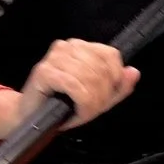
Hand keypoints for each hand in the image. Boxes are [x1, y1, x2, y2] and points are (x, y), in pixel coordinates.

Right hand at [22, 38, 136, 129]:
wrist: (29, 117)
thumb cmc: (62, 106)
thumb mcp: (97, 99)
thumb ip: (118, 87)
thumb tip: (134, 72)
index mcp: (81, 47)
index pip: (111, 55)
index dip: (115, 79)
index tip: (105, 97)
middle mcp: (68, 46)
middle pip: (102, 69)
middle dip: (102, 96)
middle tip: (91, 110)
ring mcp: (55, 57)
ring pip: (91, 79)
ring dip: (92, 104)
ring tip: (83, 113)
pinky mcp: (45, 71)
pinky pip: (76, 87)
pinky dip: (82, 105)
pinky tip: (77, 113)